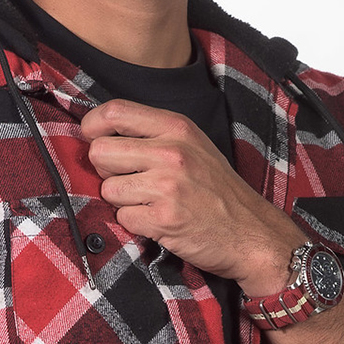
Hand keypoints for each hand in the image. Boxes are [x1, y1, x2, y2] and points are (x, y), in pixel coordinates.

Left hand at [81, 99, 303, 296]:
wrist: (251, 232)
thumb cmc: (217, 189)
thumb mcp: (193, 145)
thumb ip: (152, 134)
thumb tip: (100, 134)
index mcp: (176, 128)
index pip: (114, 111)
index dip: (92, 127)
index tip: (94, 139)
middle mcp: (171, 152)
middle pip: (100, 152)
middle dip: (106, 171)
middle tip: (129, 180)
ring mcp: (167, 186)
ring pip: (108, 189)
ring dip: (122, 201)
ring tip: (150, 203)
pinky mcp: (164, 219)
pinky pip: (123, 218)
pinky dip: (135, 223)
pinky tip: (158, 221)